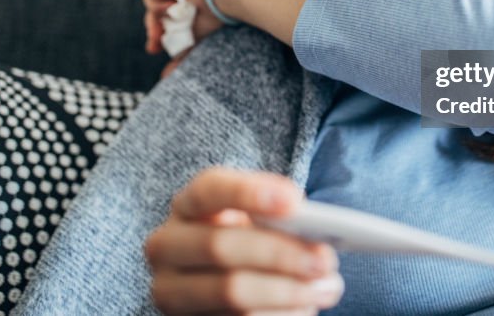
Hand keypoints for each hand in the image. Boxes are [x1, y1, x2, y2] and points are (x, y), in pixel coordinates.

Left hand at [136, 0, 223, 55]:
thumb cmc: (219, 9)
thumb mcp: (196, 33)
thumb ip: (181, 49)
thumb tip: (165, 77)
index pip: (166, 7)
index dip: (158, 26)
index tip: (155, 48)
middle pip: (153, 1)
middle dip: (153, 23)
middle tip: (156, 42)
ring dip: (161, 7)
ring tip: (179, 6)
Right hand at [144, 167, 343, 314]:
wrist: (222, 285)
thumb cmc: (249, 243)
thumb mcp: (255, 223)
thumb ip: (275, 218)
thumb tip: (313, 231)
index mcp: (186, 206)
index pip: (208, 190)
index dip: (248, 192)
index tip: (294, 202)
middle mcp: (166, 246)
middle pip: (220, 245)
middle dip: (279, 253)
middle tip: (325, 259)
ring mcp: (170, 291)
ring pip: (231, 292)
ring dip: (287, 291)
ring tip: (326, 288)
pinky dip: (279, 315)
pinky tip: (305, 309)